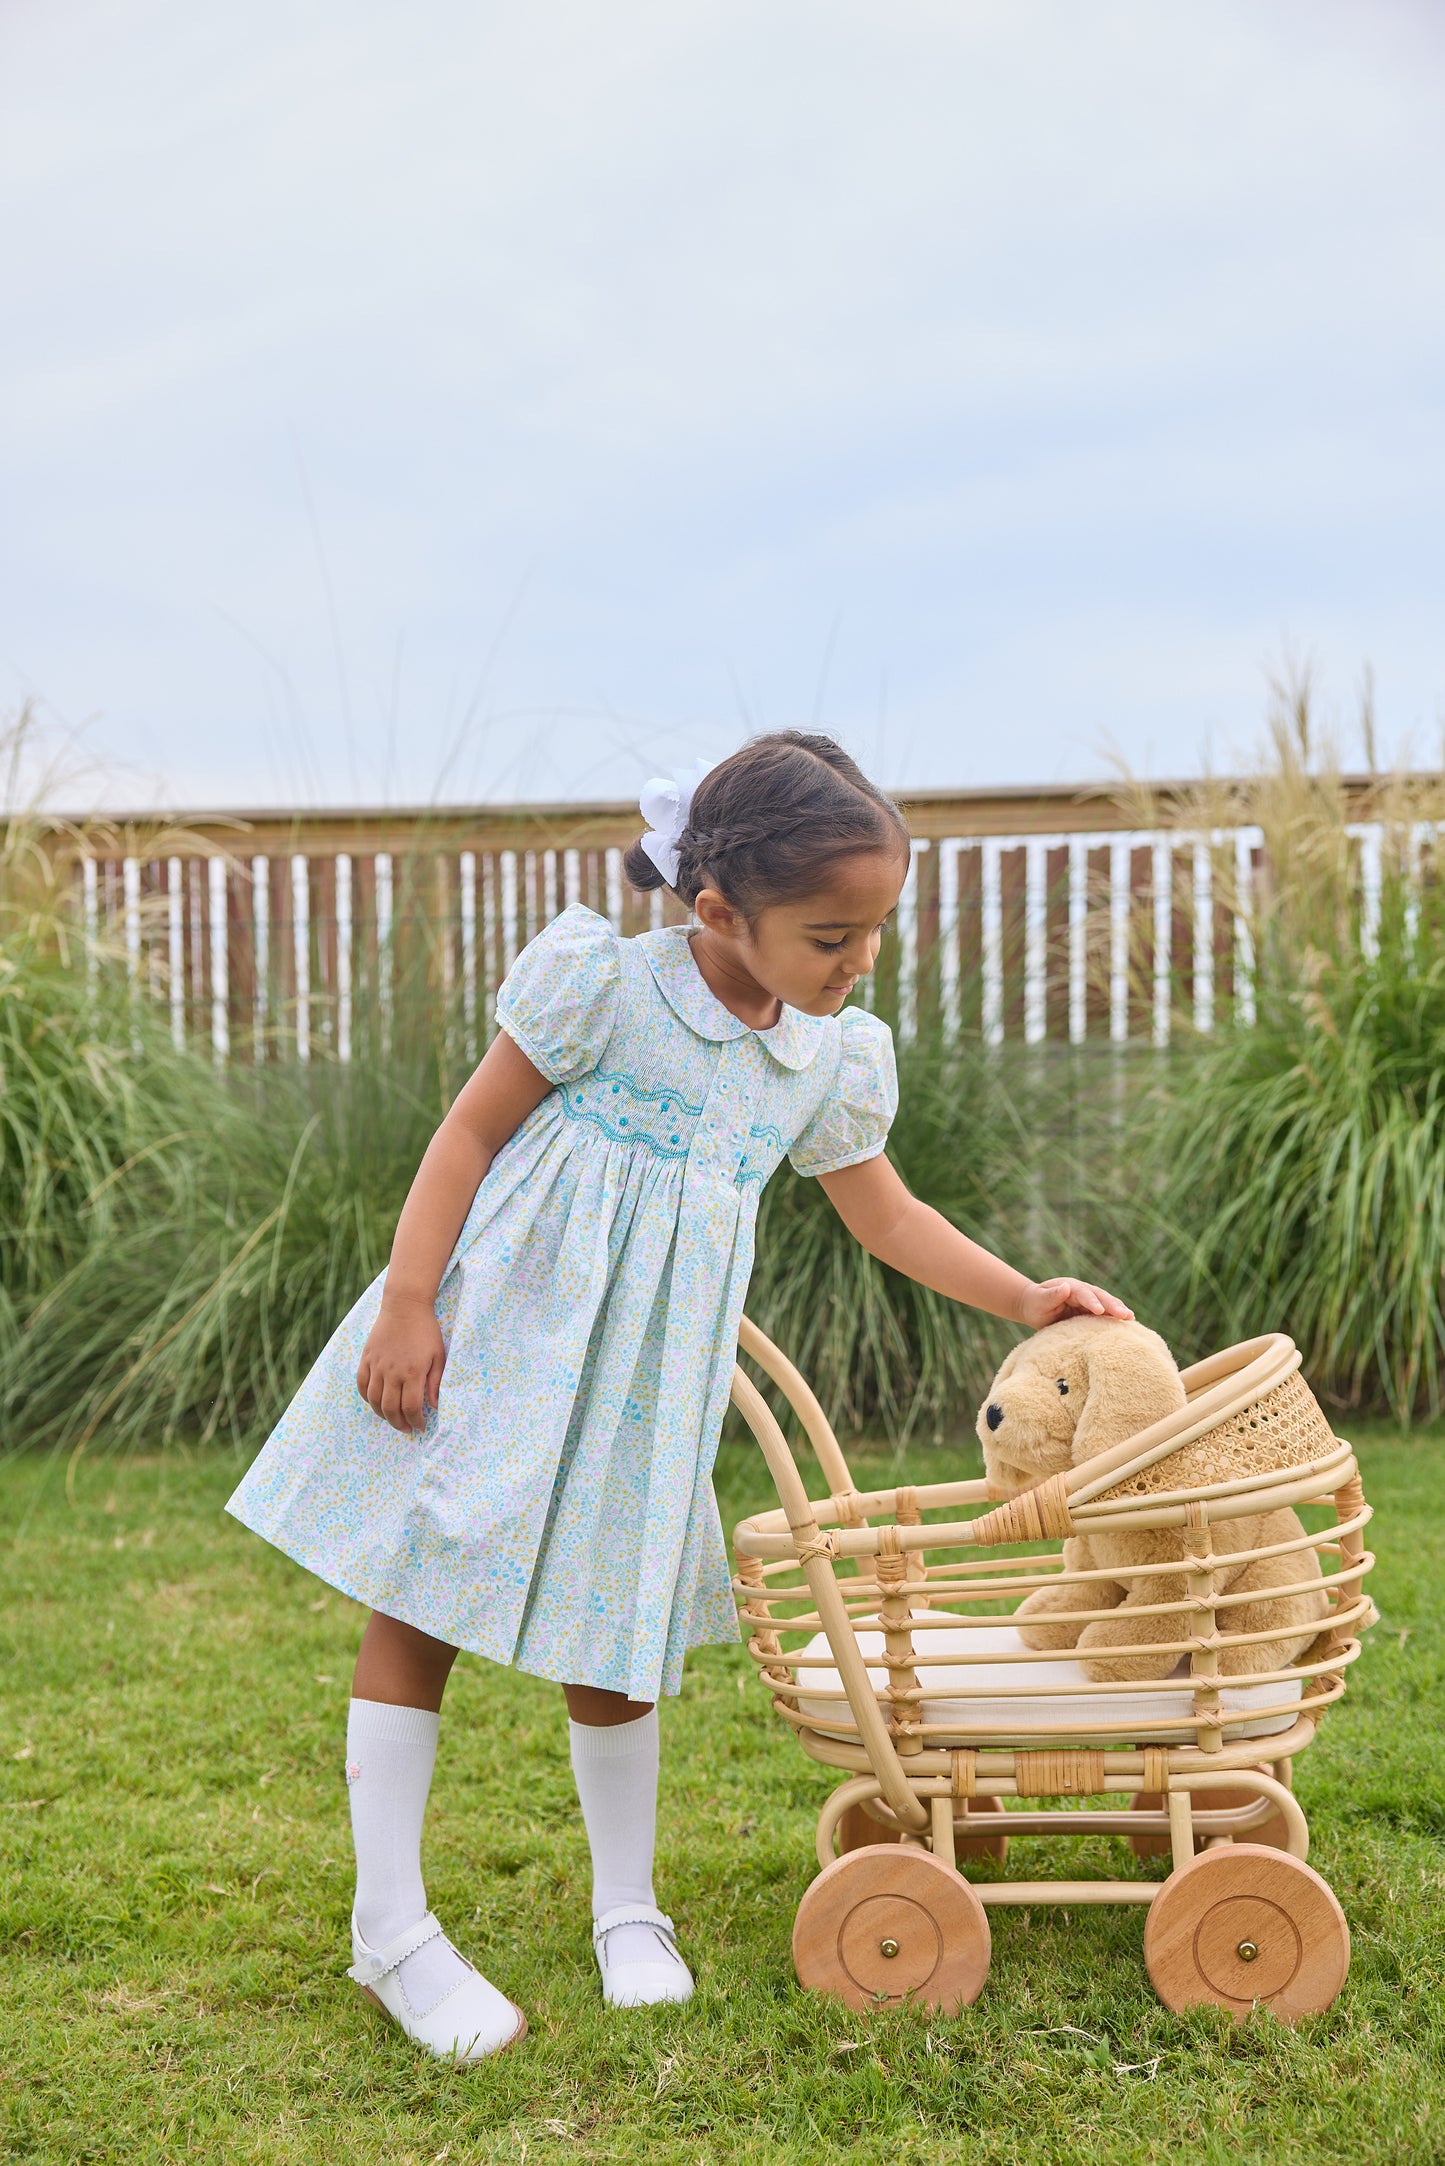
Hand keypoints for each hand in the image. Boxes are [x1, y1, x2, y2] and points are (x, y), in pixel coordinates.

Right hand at [356, 1295, 445, 1434]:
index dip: (416, 1421)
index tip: (420, 1426)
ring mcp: (376, 1365)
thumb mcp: (438, 1356)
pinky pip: (361, 1384)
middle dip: (398, 1423)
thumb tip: (434, 1406)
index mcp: (412, 1373)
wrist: (405, 1306)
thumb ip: (435, 1382)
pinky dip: (366, 1397)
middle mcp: (392, 1372)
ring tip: (391, 1418)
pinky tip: (375, 1402)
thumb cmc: (426, 1331)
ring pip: (373, 1400)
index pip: (411, 1407)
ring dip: (382, 1414)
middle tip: (406, 1428)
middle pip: (390, 1408)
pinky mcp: (366, 1358)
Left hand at [1017, 1277, 1134, 1329]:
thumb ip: (1051, 1295)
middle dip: (1113, 1305)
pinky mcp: (1092, 1312)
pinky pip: (1106, 1314)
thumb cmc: (1036, 1304)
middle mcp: (1083, 1292)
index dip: (1092, 1301)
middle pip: (1100, 1297)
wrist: (1035, 1306)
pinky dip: (1116, 1318)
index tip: (1099, 1310)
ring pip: (1107, 1304)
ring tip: (1130, 1318)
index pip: (1083, 1293)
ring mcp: (1090, 1301)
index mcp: (1071, 1287)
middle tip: (1125, 1315)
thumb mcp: (1040, 1300)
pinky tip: (1128, 1325)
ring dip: (1119, 1310)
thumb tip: (1065, 1287)